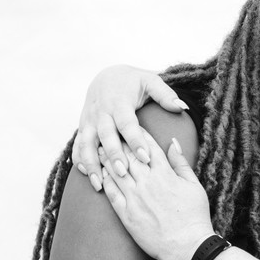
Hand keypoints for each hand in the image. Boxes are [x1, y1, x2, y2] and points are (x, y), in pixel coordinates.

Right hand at [72, 65, 187, 191]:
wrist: (106, 75)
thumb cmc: (133, 81)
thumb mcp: (150, 81)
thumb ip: (165, 94)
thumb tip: (182, 107)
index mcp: (119, 102)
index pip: (127, 123)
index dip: (135, 140)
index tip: (145, 157)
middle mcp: (101, 112)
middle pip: (105, 136)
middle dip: (113, 155)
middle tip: (124, 173)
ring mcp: (89, 120)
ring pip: (86, 143)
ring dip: (92, 163)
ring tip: (100, 184)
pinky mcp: (82, 126)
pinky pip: (77, 144)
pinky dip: (79, 159)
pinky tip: (87, 175)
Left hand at [100, 130, 211, 259]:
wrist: (187, 246)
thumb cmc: (194, 216)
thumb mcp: (194, 185)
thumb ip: (181, 162)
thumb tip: (173, 142)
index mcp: (165, 174)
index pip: (148, 147)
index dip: (139, 133)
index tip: (133, 125)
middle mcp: (147, 183)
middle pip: (128, 155)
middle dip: (119, 140)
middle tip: (110, 130)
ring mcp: (135, 198)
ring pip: (115, 171)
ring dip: (106, 157)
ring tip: (99, 147)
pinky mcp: (126, 214)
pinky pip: (110, 192)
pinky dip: (104, 179)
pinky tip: (99, 172)